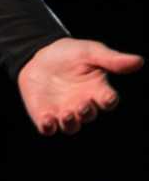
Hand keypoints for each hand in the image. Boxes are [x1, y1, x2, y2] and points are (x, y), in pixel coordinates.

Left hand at [17, 36, 141, 134]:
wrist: (40, 57)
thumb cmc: (70, 55)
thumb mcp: (89, 52)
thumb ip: (111, 59)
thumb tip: (139, 60)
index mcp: (97, 91)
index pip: (107, 100)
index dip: (108, 100)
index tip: (108, 97)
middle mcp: (83, 105)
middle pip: (89, 115)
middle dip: (87, 112)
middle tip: (82, 105)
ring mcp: (64, 112)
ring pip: (71, 126)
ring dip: (70, 123)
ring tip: (67, 114)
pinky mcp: (45, 115)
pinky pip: (48, 128)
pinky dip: (48, 127)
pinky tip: (46, 120)